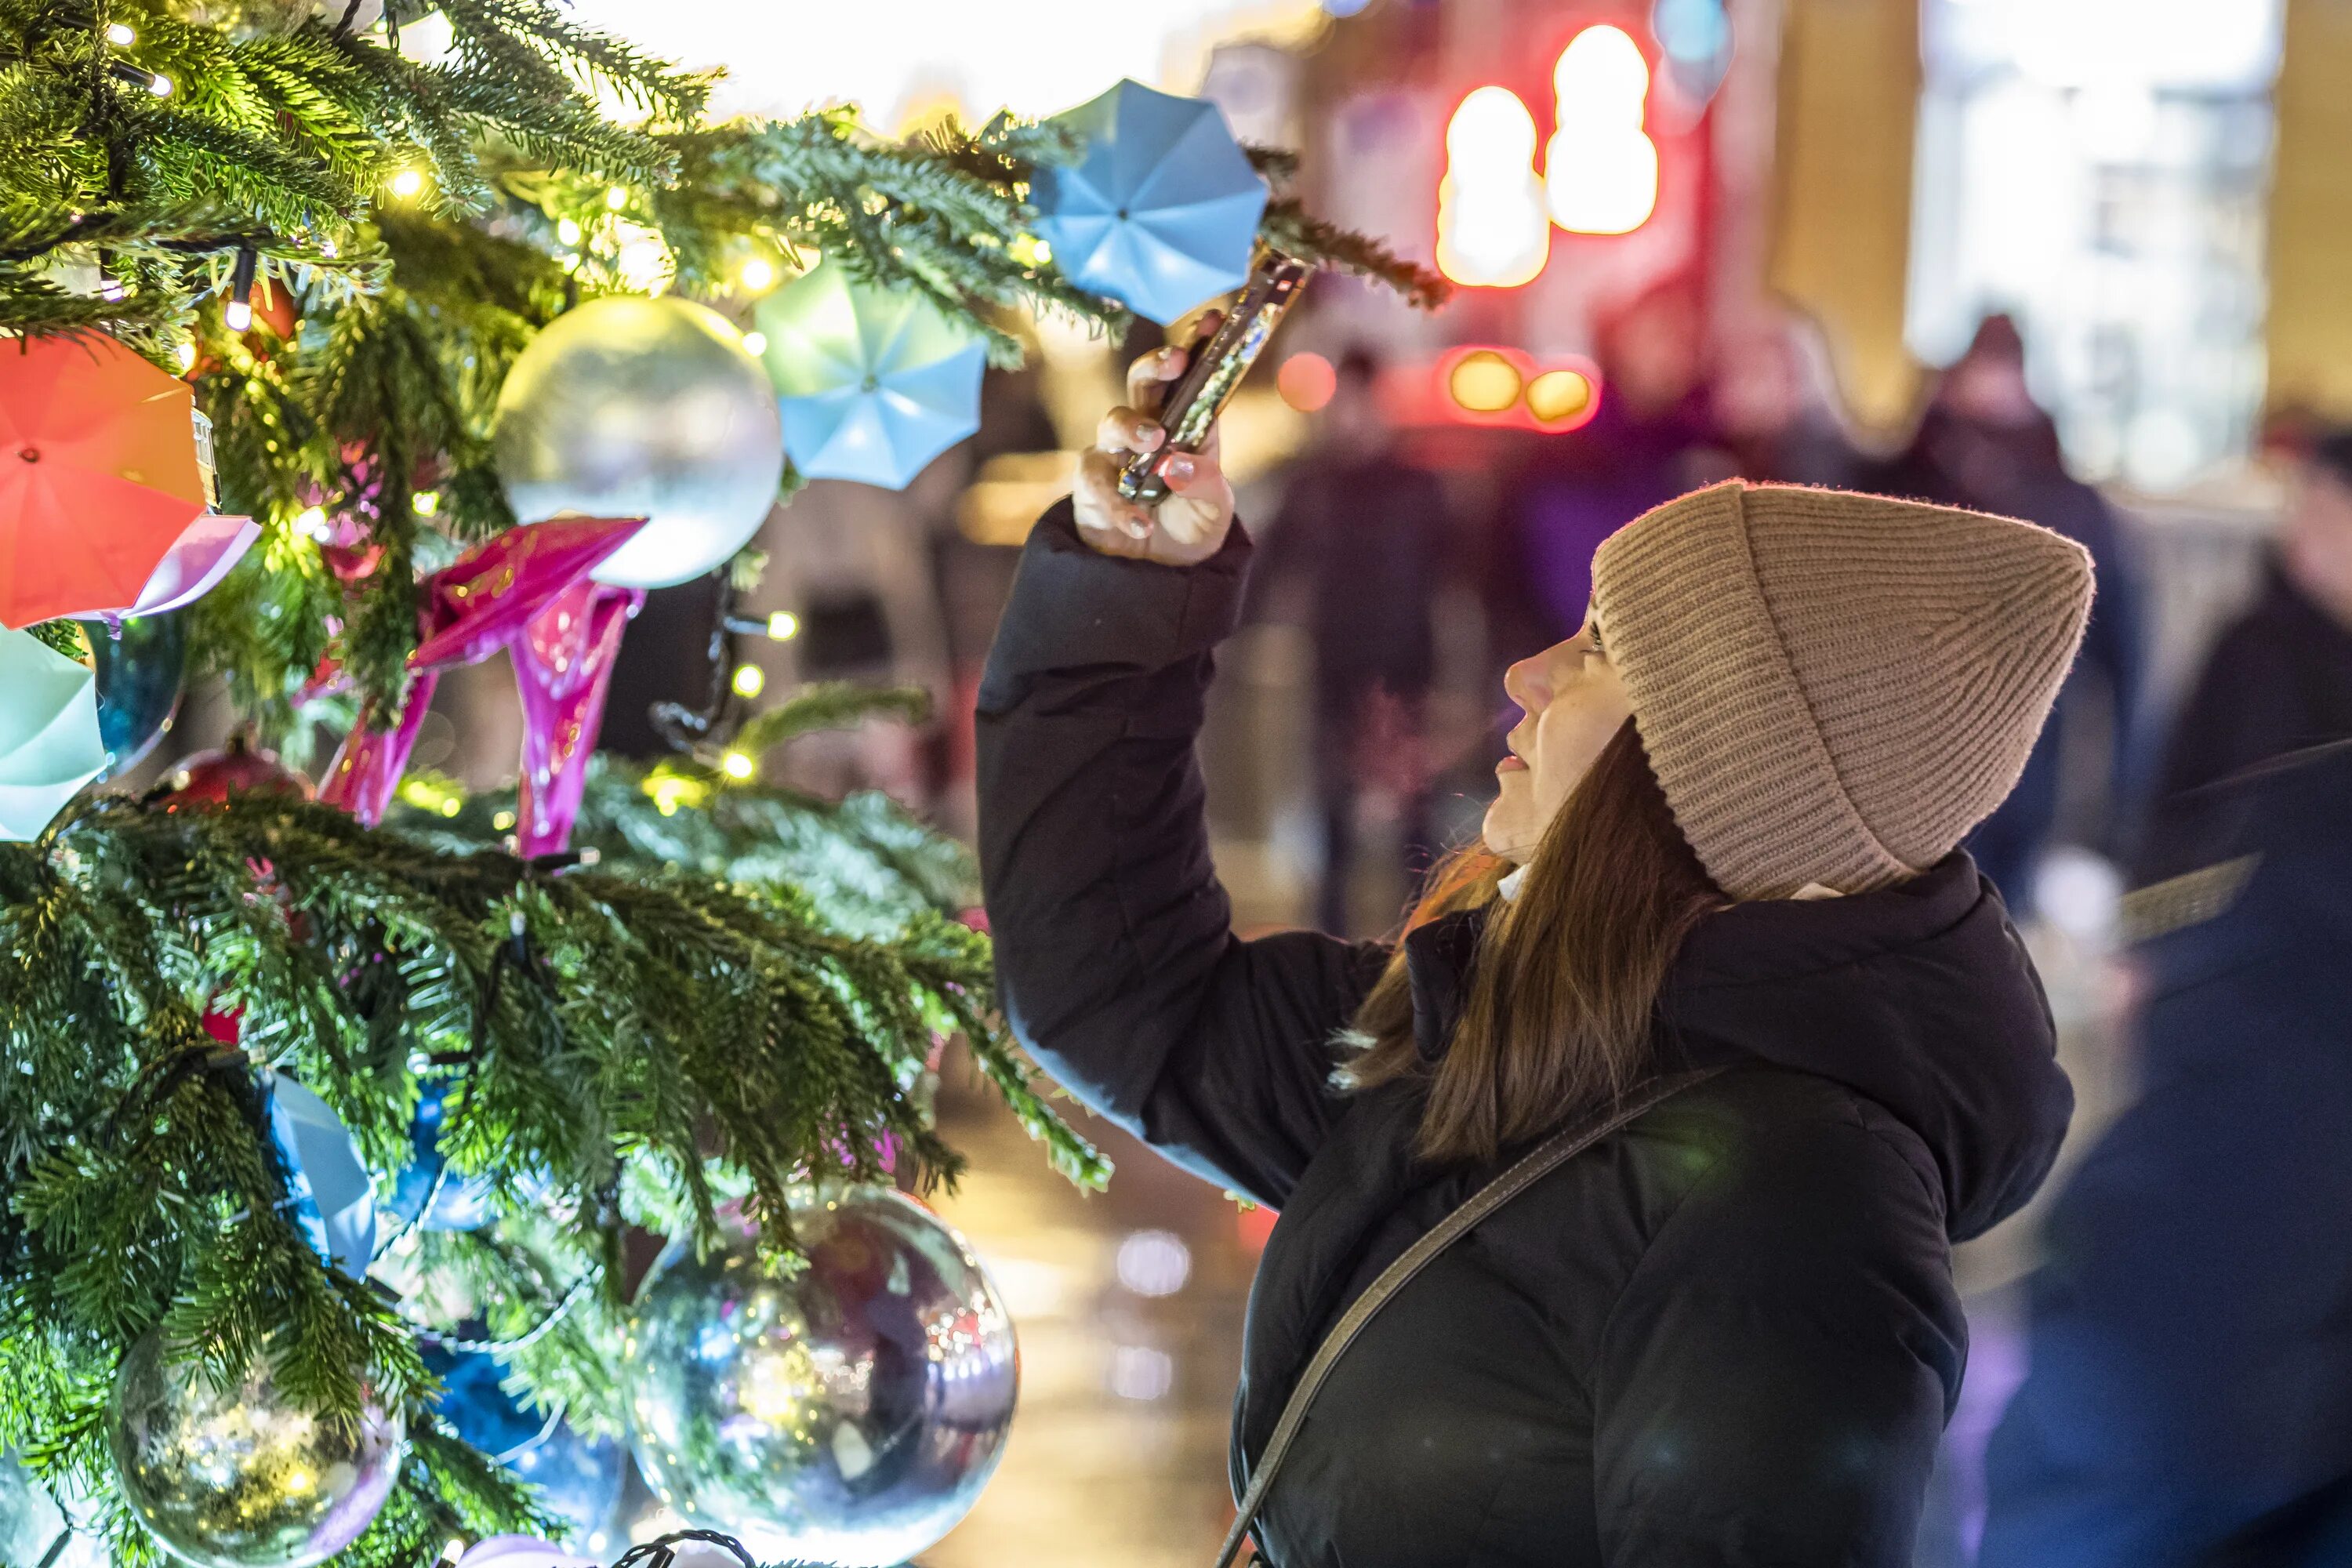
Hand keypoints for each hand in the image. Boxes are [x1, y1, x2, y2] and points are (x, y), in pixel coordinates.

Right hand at [1071, 314, 1235, 565]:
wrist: (1159, 578)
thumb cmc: (1191, 529)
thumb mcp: (1214, 510)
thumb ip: (1204, 484)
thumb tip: (1177, 463)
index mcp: (1187, 426)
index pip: (1190, 379)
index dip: (1197, 346)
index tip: (1211, 320)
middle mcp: (1148, 430)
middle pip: (1142, 384)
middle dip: (1156, 367)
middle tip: (1175, 362)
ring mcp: (1115, 456)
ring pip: (1111, 421)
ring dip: (1131, 425)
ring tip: (1154, 441)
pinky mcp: (1090, 487)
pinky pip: (1095, 481)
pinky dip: (1118, 502)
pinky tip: (1141, 523)